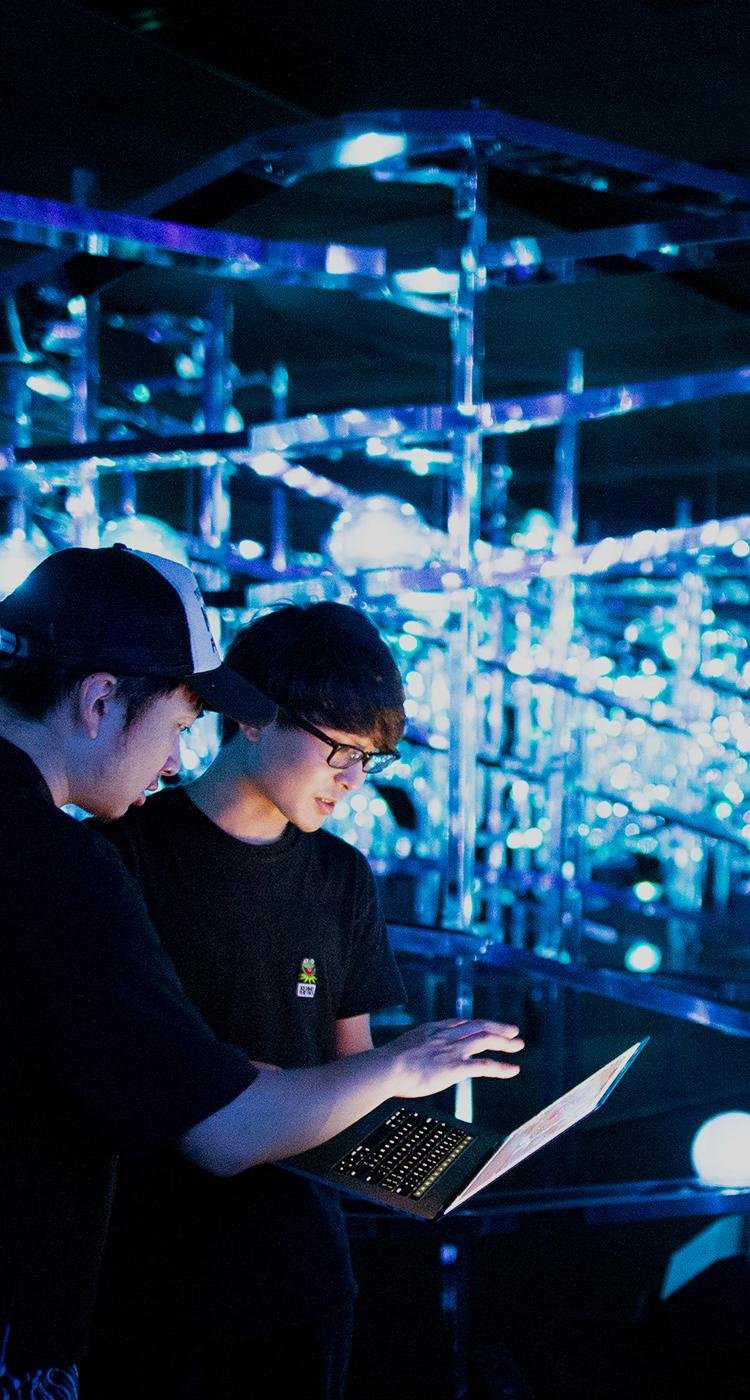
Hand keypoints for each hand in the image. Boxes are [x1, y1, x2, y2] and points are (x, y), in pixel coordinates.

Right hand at [381, 1018, 523, 1098]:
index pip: (459, 1023)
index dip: (474, 1025)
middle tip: (513, 1031)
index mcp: (433, 1029)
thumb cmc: (387, 1063)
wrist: (387, 1067)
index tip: (484, 1026)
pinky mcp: (456, 1067)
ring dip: (505, 1042)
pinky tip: (513, 1069)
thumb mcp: (400, 1047)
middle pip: (478, 1027)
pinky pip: (485, 1066)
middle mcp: (446, 1036)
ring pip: (486, 1040)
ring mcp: (453, 1050)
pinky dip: (502, 1067)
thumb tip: (407, 1057)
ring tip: (519, 1045)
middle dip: (497, 1028)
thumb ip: (411, 1049)